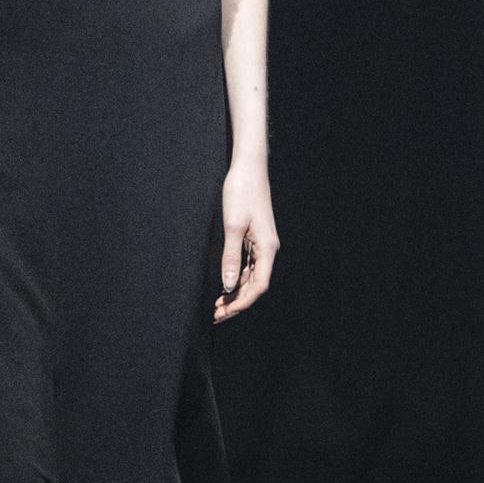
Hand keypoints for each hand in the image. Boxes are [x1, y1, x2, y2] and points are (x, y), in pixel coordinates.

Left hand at [214, 156, 277, 323]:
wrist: (248, 168)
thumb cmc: (241, 192)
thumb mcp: (233, 225)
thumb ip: (231, 257)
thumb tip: (228, 285)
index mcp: (267, 248)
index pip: (259, 285)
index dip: (242, 302)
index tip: (224, 312)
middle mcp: (268, 250)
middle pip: (255, 285)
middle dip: (237, 302)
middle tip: (215, 315)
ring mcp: (262, 245)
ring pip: (251, 277)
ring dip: (235, 292)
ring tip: (217, 306)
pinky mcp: (254, 239)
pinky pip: (248, 265)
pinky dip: (236, 278)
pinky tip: (224, 286)